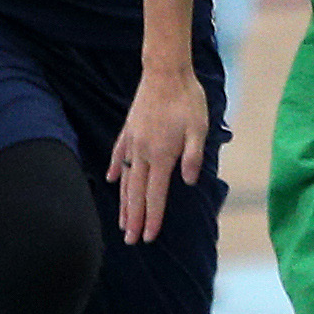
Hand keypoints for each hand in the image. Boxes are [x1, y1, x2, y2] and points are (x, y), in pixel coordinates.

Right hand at [111, 67, 212, 243]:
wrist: (165, 72)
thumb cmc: (187, 101)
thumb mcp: (200, 129)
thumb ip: (193, 157)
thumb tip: (189, 182)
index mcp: (162, 155)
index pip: (156, 195)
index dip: (153, 218)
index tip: (148, 237)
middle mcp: (143, 153)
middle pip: (137, 193)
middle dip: (134, 219)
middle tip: (131, 241)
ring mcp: (133, 142)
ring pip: (126, 179)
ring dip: (124, 202)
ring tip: (122, 222)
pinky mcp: (129, 130)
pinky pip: (119, 155)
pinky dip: (116, 169)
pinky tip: (113, 181)